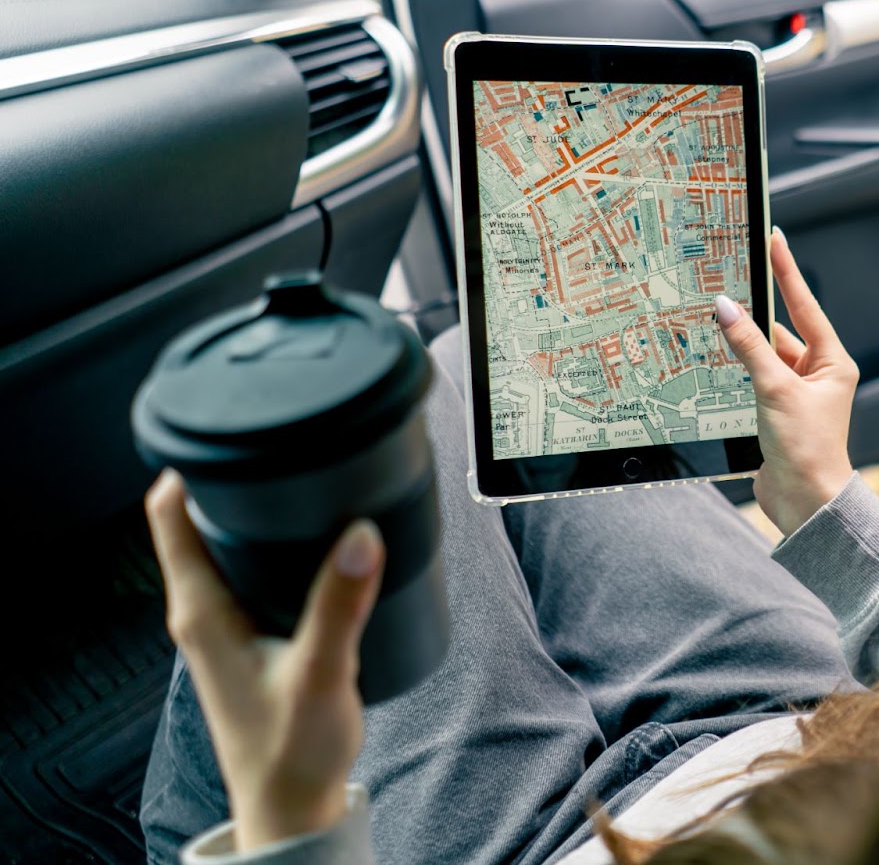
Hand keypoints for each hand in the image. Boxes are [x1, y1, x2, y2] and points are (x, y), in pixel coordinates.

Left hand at [144, 470, 383, 850]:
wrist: (291, 802)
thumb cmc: (291, 750)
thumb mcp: (322, 673)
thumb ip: (340, 602)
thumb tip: (360, 535)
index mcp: (200, 610)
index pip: (168, 516)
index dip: (190, 464)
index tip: (231, 425)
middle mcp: (202, 609)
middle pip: (199, 516)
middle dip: (235, 475)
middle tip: (285, 440)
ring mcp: (222, 621)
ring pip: (226, 541)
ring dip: (256, 509)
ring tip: (305, 476)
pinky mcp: (248, 632)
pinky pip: (251, 566)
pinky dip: (274, 541)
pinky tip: (318, 538)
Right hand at [717, 227, 858, 535]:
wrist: (806, 503)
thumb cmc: (807, 448)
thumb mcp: (775, 389)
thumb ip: (748, 347)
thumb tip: (726, 308)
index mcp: (833, 362)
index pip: (805, 306)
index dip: (787, 272)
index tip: (774, 240)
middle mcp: (818, 375)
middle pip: (780, 331)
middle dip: (753, 313)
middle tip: (726, 279)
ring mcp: (796, 394)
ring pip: (762, 357)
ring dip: (740, 346)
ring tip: (711, 321)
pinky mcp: (776, 413)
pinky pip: (752, 380)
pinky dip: (734, 371)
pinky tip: (712, 360)